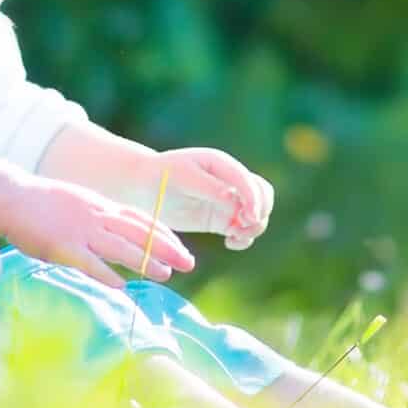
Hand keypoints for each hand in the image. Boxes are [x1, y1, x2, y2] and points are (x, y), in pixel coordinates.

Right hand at [0, 176, 195, 290]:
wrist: (10, 196)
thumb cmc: (40, 202)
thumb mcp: (77, 201)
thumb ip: (97, 214)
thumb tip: (116, 228)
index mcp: (100, 204)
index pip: (140, 219)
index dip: (164, 234)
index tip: (182, 247)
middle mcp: (96, 215)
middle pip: (138, 232)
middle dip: (166, 248)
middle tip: (189, 263)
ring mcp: (80, 230)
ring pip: (120, 247)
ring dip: (145, 261)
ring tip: (165, 275)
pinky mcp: (62, 246)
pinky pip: (89, 262)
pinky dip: (107, 274)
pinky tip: (122, 285)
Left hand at [148, 148, 274, 250]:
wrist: (144, 187)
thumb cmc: (162, 176)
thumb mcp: (183, 177)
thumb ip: (210, 187)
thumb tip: (234, 198)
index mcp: (222, 164)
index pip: (250, 182)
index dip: (254, 200)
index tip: (248, 218)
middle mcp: (230, 181)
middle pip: (263, 196)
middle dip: (260, 213)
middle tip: (242, 226)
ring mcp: (227, 201)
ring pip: (257, 214)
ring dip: (254, 227)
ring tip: (235, 236)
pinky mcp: (221, 219)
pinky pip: (243, 230)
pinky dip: (244, 238)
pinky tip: (230, 243)